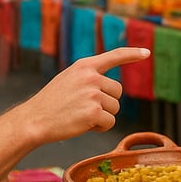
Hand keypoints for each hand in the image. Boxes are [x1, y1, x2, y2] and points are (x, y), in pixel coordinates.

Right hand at [19, 47, 149, 142]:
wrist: (34, 119)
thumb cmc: (51, 103)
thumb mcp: (69, 79)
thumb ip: (89, 77)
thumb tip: (111, 86)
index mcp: (85, 66)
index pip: (115, 56)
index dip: (132, 54)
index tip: (146, 53)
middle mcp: (91, 77)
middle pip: (117, 92)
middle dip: (106, 103)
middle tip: (83, 107)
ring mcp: (93, 94)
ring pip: (115, 108)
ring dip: (102, 116)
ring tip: (80, 115)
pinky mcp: (93, 112)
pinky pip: (110, 123)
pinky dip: (100, 128)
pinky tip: (83, 125)